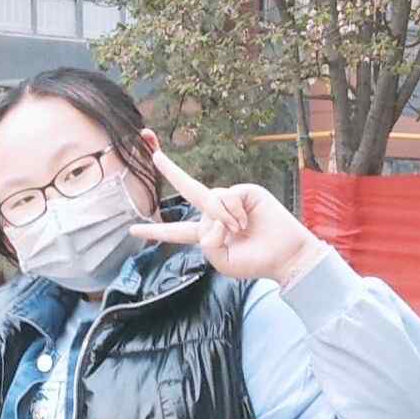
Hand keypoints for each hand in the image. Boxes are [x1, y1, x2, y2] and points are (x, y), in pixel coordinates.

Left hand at [128, 145, 324, 283]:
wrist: (285, 255)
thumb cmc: (255, 262)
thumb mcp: (223, 261)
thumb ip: (208, 243)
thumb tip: (210, 220)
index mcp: (207, 235)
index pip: (177, 232)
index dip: (156, 231)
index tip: (133, 229)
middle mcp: (216, 214)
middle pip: (188, 190)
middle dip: (171, 171)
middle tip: (154, 156)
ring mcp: (231, 200)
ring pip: (209, 200)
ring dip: (222, 218)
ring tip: (240, 229)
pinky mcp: (245, 191)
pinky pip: (226, 196)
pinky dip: (233, 211)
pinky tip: (247, 220)